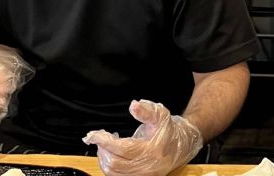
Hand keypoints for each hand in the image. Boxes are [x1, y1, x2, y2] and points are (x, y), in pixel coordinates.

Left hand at [83, 100, 202, 175]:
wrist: (180, 146)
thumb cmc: (167, 130)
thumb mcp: (160, 115)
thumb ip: (146, 110)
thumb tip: (133, 105)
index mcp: (153, 150)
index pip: (123, 148)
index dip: (105, 141)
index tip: (94, 134)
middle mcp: (148, 167)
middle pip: (114, 164)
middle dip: (102, 150)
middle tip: (99, 138)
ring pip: (113, 173)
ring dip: (103, 159)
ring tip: (104, 146)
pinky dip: (109, 167)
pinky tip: (110, 155)